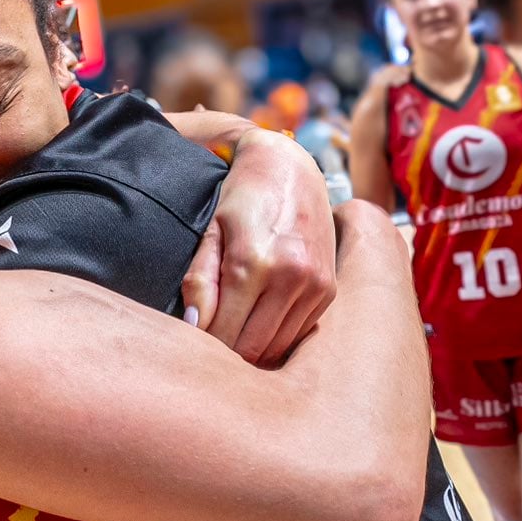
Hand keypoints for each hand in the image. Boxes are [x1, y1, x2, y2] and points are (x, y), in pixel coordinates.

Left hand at [183, 128, 337, 365]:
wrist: (292, 169)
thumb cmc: (243, 198)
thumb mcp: (212, 231)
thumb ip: (200, 280)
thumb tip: (193, 326)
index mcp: (253, 262)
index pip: (223, 333)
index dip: (203, 345)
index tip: (193, 340)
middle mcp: (290, 276)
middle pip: (251, 347)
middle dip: (227, 351)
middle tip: (213, 336)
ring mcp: (315, 285)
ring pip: (276, 347)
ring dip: (253, 347)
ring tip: (235, 328)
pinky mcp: (328, 290)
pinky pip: (297, 334)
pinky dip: (276, 336)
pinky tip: (261, 319)